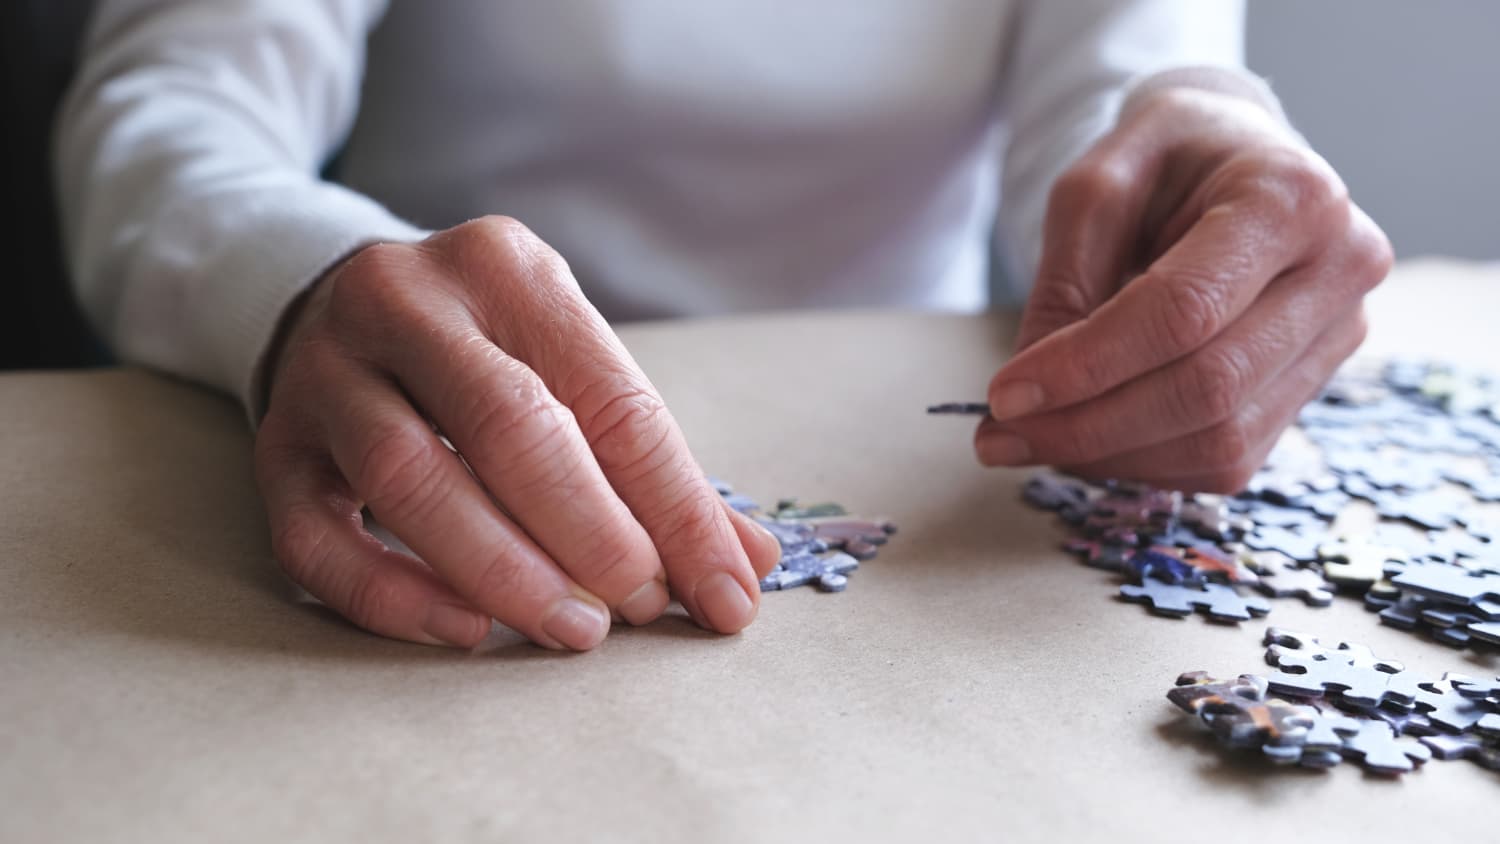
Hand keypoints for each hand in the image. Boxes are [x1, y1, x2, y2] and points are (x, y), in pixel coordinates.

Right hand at [254, 217, 780, 648]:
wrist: (334, 303)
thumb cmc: (485, 351)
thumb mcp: (568, 367)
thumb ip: (648, 462)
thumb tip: (745, 567)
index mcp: (506, 268)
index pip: (613, 398)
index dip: (678, 508)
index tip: (724, 594)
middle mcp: (407, 301)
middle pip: (511, 427)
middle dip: (591, 534)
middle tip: (639, 607)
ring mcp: (326, 371)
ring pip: (408, 479)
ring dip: (503, 570)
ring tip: (573, 629)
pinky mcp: (275, 446)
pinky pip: (318, 540)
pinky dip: (396, 597)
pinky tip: (467, 632)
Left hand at [977, 82, 1392, 490]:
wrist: (1234, 160)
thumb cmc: (1165, 163)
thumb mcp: (1093, 186)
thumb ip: (1064, 284)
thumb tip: (1031, 396)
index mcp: (1291, 198)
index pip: (1184, 310)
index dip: (1087, 365)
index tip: (1004, 396)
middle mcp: (1339, 270)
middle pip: (1208, 387)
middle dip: (1089, 424)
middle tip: (999, 436)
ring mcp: (1338, 336)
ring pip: (1221, 439)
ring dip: (1111, 455)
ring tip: (1032, 437)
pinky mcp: (1313, 387)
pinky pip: (1227, 460)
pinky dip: (1144, 462)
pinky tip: (1089, 437)